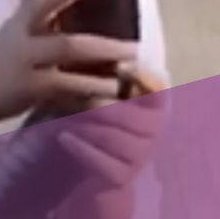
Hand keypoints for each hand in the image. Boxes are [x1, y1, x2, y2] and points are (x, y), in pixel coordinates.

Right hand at [0, 0, 139, 125]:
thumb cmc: (2, 59)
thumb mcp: (18, 32)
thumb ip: (47, 21)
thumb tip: (86, 6)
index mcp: (21, 22)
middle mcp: (23, 43)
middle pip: (68, 44)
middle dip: (104, 47)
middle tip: (134, 48)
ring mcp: (25, 70)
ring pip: (68, 76)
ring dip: (101, 76)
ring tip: (125, 78)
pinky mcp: (28, 93)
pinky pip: (64, 94)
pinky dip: (88, 97)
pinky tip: (107, 101)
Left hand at [55, 67, 168, 190]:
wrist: (90, 167)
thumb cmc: (90, 117)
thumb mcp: (97, 90)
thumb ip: (101, 69)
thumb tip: (86, 40)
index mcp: (153, 105)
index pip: (158, 90)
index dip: (143, 78)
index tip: (119, 65)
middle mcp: (154, 130)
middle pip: (128, 114)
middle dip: (97, 101)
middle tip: (70, 89)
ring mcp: (140, 156)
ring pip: (112, 137)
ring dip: (84, 124)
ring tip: (61, 112)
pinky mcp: (122, 177)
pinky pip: (102, 161)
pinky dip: (80, 148)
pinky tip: (62, 137)